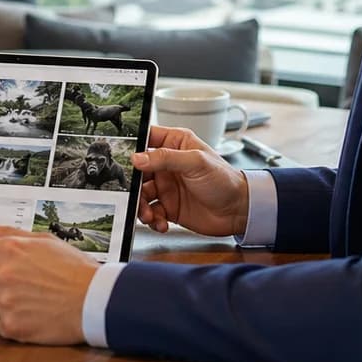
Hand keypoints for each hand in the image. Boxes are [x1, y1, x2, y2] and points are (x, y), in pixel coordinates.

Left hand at [0, 217, 96, 344]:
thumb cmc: (74, 270)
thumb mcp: (42, 241)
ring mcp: (6, 303)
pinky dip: (10, 322)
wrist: (95, 300)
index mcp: (8, 250)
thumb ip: (6, 233)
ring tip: (24, 300)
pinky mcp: (13, 327)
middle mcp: (2, 276)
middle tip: (7, 288)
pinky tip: (29, 313)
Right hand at [134, 126, 249, 236]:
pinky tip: (161, 223)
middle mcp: (167, 164)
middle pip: (137, 171)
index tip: (121, 158)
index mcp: (175, 144)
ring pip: (141, 194)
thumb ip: (166, 158)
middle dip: (133, 185)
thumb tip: (137, 158)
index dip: (131, 147)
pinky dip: (152, 219)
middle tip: (134, 196)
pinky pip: (151, 212)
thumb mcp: (196, 162)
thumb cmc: (225, 180)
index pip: (146, 138)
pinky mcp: (169, 207)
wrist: (239, 211)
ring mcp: (167, 186)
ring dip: (141, 206)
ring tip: (149, 215)